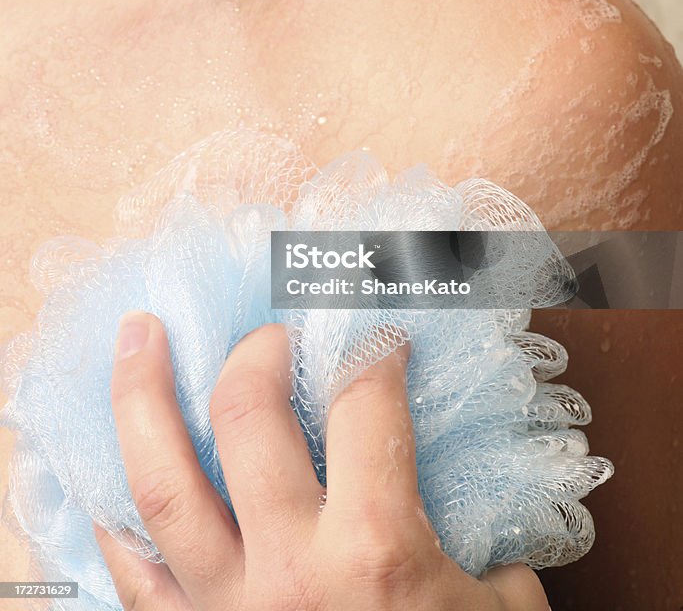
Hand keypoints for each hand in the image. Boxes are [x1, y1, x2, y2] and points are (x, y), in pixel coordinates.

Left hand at [94, 314, 549, 610]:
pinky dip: (115, 519)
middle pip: (247, 418)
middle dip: (258, 352)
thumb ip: (490, 550)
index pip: (364, 403)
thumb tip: (478, 504)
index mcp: (375, 549)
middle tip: (272, 334)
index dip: (375, 350)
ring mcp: (227, 606)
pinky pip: (132, 575)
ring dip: (141, 398)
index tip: (379, 338)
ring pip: (162, 484)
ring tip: (137, 337)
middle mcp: (289, 568)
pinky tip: (107, 473)